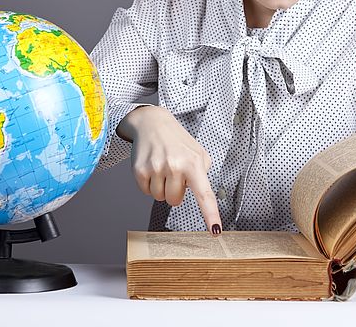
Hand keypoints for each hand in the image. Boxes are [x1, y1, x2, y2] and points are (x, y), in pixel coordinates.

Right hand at [117, 105, 221, 233]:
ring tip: (163, 167)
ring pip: (160, 198)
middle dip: (175, 191)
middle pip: (175, 201)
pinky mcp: (140, 171)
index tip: (215, 231)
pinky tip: (152, 168)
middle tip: (174, 173)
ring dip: (161, 187)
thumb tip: (202, 196)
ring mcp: (157, 168)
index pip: (205, 194)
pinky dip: (149, 184)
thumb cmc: (178, 141)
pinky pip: (146, 192)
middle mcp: (176, 166)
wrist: (152, 123)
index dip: (210, 215)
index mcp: (194, 163)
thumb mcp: (198, 153)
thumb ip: (203, 174)